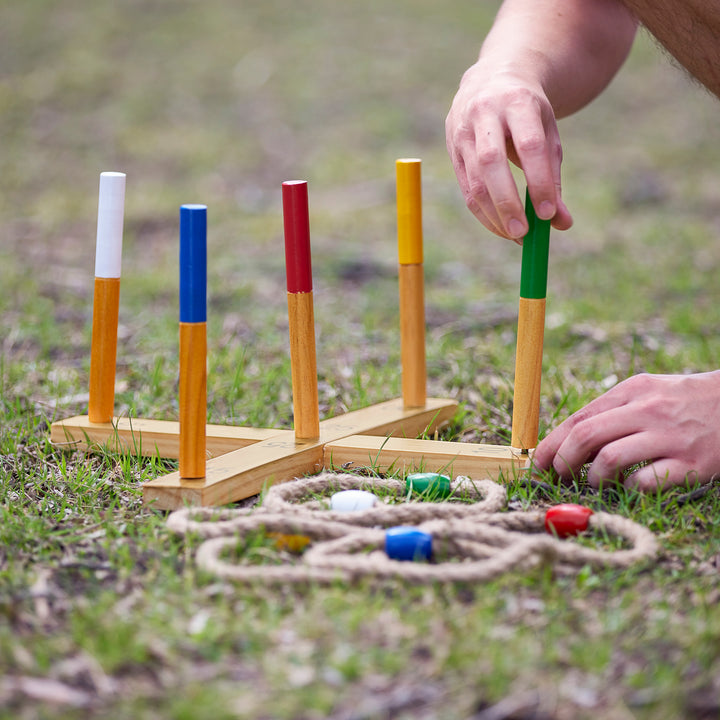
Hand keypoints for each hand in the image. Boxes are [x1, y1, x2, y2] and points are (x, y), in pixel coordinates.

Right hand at [445, 63, 572, 242]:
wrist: (492, 79)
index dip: (538, 181)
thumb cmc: (528, 113)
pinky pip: (466, 189)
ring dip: (494, 215)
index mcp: (517, 102)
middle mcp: (484, 113)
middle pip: (491, 164)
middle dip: (507, 202)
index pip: (528, 146)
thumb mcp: (548, 134)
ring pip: (474, 181)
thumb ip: (553, 177)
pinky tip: (501, 227)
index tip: (548, 214)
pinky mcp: (452, 149)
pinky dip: (484, 213)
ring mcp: (462, 131)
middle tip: (524, 233)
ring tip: (517, 236)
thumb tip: (562, 223)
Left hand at [532, 371, 719, 489]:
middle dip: (563, 462)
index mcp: (631, 391)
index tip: (538, 464)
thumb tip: (563, 441)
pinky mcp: (692, 464)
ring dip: (593, 479)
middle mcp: (647, 411)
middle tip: (561, 478)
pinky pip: (645, 481)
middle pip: (586, 436)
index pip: (578, 418)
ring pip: (609, 459)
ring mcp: (670, 437)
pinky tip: (629, 487)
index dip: (551, 444)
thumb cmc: (682, 403)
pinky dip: (628, 488)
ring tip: (597, 484)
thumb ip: (609, 412)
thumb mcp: (646, 393)